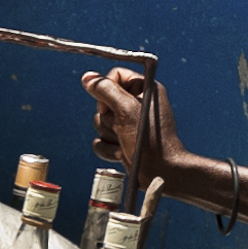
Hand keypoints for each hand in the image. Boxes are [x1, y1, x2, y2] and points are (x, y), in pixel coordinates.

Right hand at [81, 67, 185, 207]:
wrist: (160, 172)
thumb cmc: (149, 140)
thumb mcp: (126, 110)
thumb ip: (105, 90)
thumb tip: (87, 78)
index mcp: (145, 89)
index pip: (116, 75)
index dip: (107, 89)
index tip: (110, 105)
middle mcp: (137, 104)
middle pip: (103, 100)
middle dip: (108, 118)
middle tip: (124, 127)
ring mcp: (129, 124)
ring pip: (100, 121)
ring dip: (109, 135)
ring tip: (126, 142)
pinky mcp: (122, 141)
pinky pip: (101, 140)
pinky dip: (108, 149)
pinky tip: (122, 153)